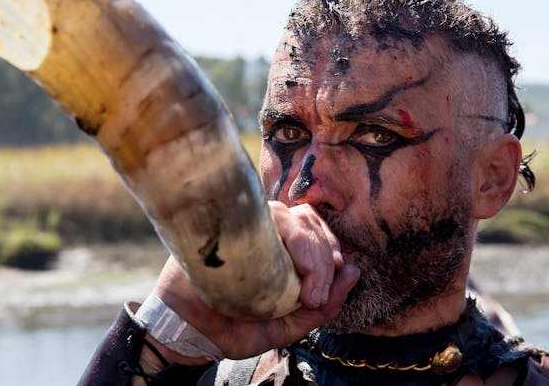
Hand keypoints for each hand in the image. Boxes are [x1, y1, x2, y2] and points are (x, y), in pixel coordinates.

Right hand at [145, 201, 360, 363]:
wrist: (193, 333)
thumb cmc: (238, 327)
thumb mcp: (290, 325)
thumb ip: (324, 306)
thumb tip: (355, 271)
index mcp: (284, 247)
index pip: (319, 230)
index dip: (332, 253)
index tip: (324, 293)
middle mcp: (268, 231)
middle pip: (310, 222)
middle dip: (324, 261)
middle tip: (316, 298)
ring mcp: (247, 225)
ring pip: (290, 215)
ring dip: (309, 249)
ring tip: (307, 288)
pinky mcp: (227, 225)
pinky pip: (261, 215)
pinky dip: (282, 235)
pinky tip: (287, 266)